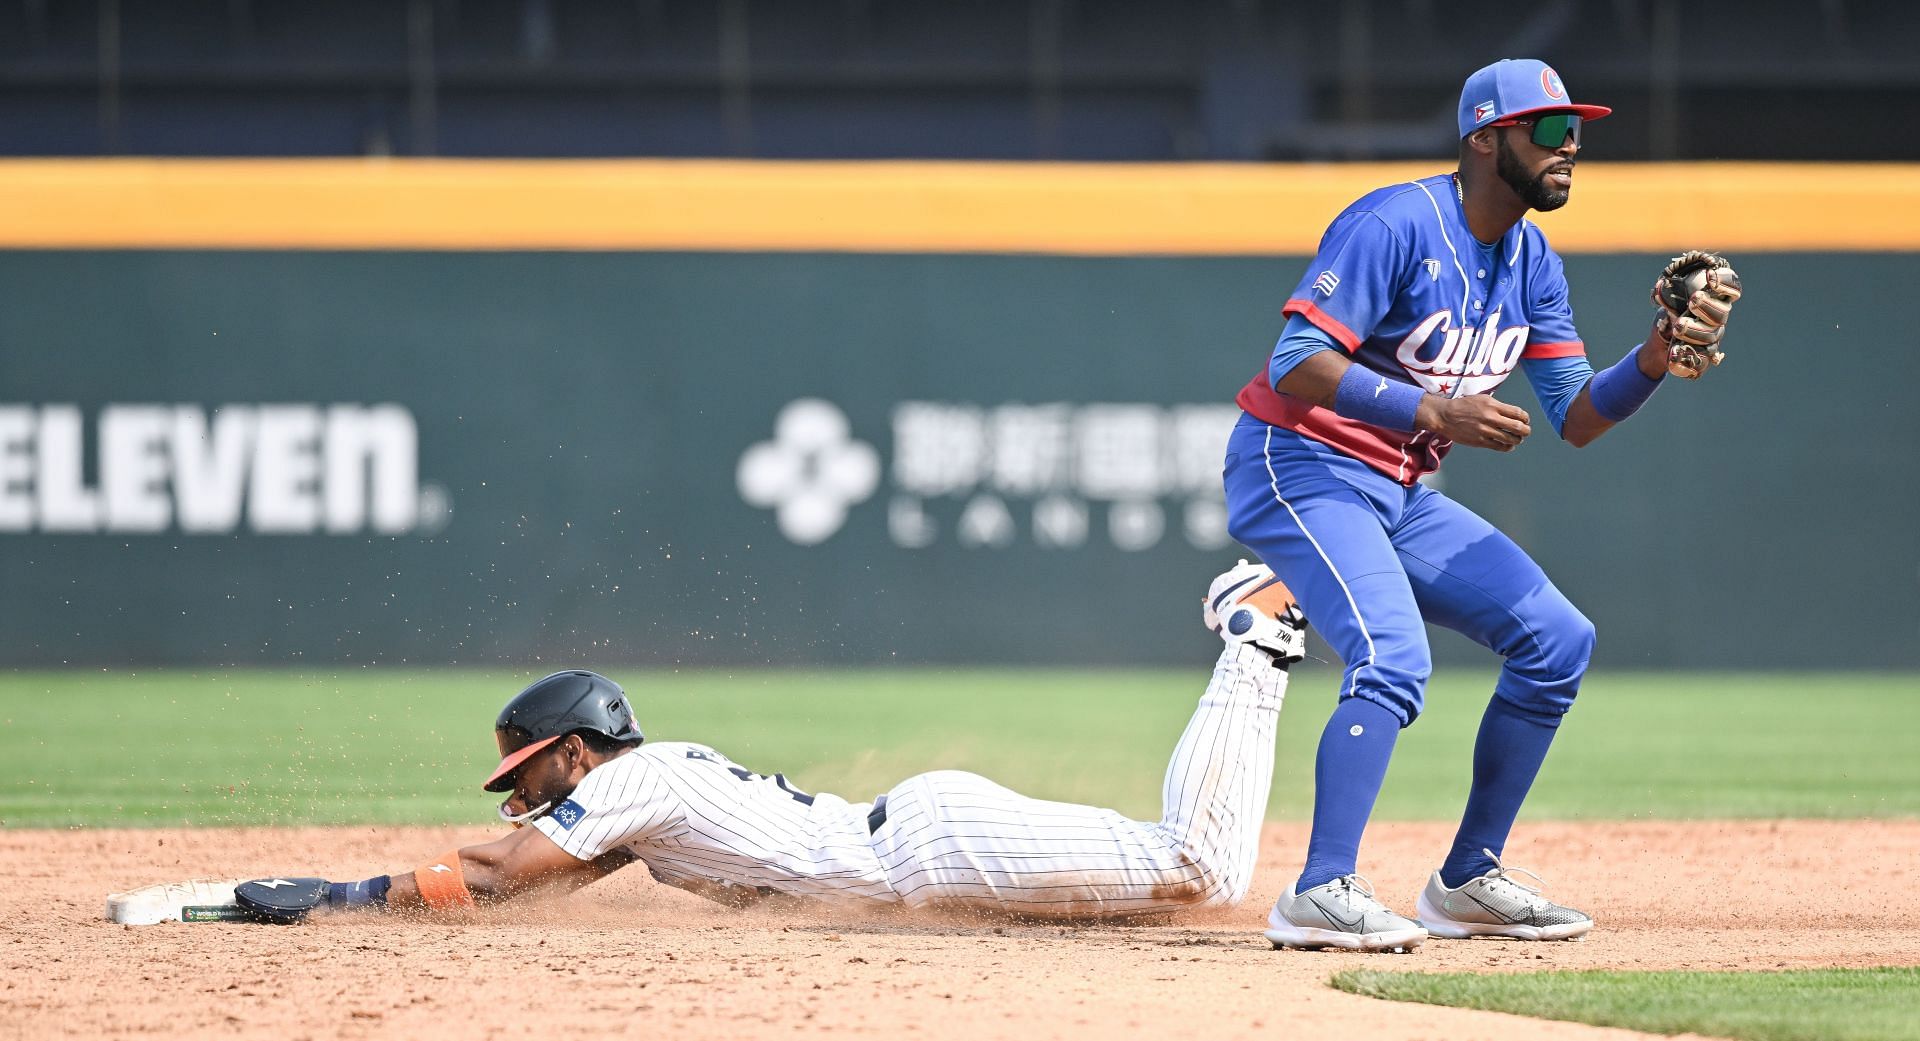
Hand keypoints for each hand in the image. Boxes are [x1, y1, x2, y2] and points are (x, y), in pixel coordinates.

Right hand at [1417, 394, 1531, 450]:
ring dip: (1517, 440)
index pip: (1518, 413)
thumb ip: (1497, 405)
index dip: (1525, 418)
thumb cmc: (1463, 406)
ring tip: (1517, 439)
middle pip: (1517, 427)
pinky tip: (1508, 446)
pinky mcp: (1480, 441)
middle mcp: (1491, 418)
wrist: (1445, 416)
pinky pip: (1499, 446)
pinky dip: (1507, 447)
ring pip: (1510, 439)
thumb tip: (1511, 413)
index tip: (1525, 420)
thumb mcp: (1482, 399)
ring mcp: (1485, 430)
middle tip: (1526, 432)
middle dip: (1525, 431)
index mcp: (1493, 405)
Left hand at [1651, 250, 1740, 378]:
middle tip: (1693, 300)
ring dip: (1694, 330)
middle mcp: (1718, 318)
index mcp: (1714, 299)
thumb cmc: (1669, 316)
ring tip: (1677, 326)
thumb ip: (1670, 294)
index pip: (1731, 288)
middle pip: (1721, 313)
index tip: (1711, 277)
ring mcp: (1713, 338)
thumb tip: (1661, 287)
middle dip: (1707, 306)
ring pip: (1711, 336)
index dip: (1725, 283)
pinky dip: (1689, 356)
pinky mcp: (1704, 356)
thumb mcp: (1667, 302)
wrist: (1658, 346)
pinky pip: (1703, 360)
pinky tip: (1675, 351)